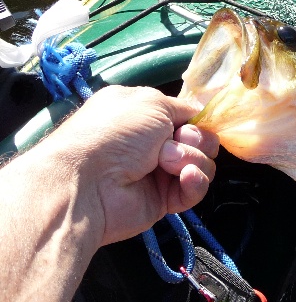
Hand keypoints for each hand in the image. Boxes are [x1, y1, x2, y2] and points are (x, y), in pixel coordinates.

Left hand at [43, 85, 217, 246]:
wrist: (87, 181)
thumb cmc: (115, 132)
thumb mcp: (151, 101)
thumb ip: (183, 106)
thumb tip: (198, 114)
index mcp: (144, 115)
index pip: (186, 116)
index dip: (196, 119)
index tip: (195, 121)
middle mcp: (153, 143)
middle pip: (200, 140)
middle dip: (195, 139)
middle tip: (173, 142)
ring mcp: (160, 172)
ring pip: (202, 163)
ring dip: (191, 159)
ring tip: (166, 163)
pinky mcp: (165, 199)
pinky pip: (195, 189)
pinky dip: (194, 182)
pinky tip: (185, 177)